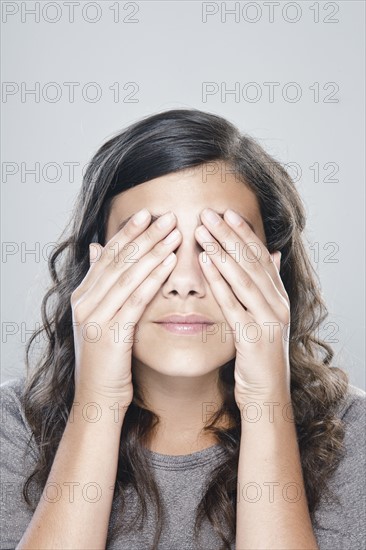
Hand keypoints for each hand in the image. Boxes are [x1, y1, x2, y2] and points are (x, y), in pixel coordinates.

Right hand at [70, 209, 181, 407]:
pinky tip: (170, 263)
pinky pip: (135, 300)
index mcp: (83, 296)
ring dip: (153, 251)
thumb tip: (95, 248)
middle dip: (144, 235)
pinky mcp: (110, 334)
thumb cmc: (106, 358)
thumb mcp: (99, 317)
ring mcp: (95, 318)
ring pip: (127, 276)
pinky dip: (153, 279)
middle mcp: (85, 303)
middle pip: (118, 260)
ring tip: (174, 232)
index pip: (108, 255)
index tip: (147, 213)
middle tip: (167, 215)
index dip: (128, 233)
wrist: (97, 398)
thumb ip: (99, 284)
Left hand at [195, 208, 290, 404]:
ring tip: (203, 229)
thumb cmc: (259, 356)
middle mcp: (277, 304)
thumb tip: (273, 255)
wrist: (267, 395)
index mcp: (278, 297)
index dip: (244, 233)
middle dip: (230, 234)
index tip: (227, 212)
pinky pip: (233, 302)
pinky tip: (204, 261)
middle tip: (209, 213)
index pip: (261, 257)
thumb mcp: (266, 318)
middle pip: (252, 261)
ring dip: (222, 250)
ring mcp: (268, 319)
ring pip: (244, 277)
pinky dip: (218, 279)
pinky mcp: (253, 336)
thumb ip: (268, 287)